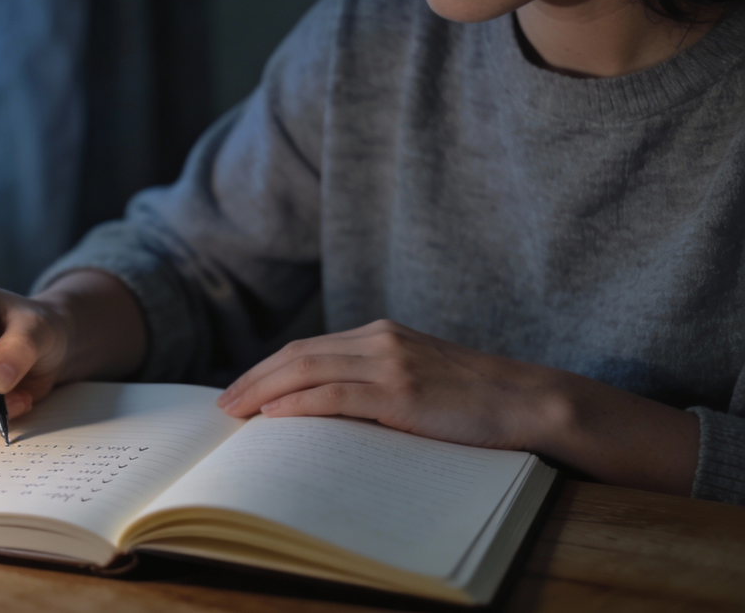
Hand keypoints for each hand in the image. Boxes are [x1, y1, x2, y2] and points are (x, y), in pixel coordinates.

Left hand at [216, 319, 567, 450]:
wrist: (528, 400)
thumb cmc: (474, 400)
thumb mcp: (417, 379)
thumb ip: (375, 383)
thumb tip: (326, 411)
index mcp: (380, 334)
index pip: (307, 349)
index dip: (266, 370)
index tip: (238, 391)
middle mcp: (379, 340)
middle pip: (297, 355)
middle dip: (253, 380)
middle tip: (222, 406)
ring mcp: (391, 362)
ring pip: (307, 370)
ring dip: (262, 392)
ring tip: (234, 414)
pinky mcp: (402, 392)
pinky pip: (335, 395)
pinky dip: (298, 404)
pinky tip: (273, 417)